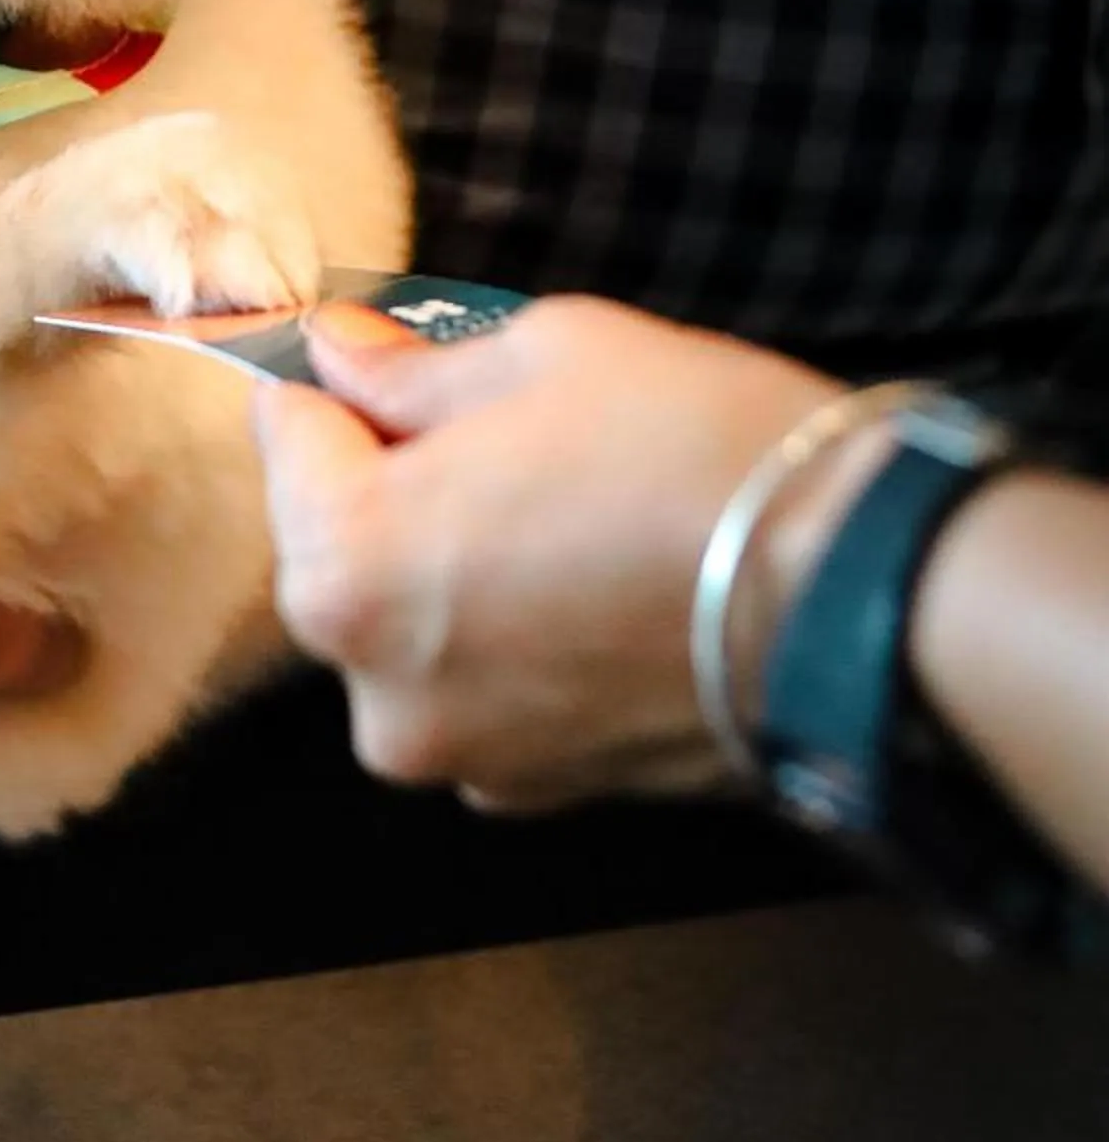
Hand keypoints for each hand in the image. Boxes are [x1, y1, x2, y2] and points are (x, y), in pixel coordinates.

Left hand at [252, 296, 837, 810]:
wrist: (855, 596)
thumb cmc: (692, 451)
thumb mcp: (545, 354)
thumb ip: (413, 370)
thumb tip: (339, 351)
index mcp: (346, 566)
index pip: (286, 431)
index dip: (339, 380)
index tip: (391, 351)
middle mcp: (374, 684)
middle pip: (338, 540)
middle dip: (396, 478)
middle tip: (507, 425)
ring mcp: (458, 753)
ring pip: (413, 620)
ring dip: (454, 563)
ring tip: (566, 505)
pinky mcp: (538, 790)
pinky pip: (483, 686)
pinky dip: (514, 637)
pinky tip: (598, 584)